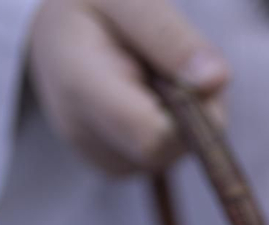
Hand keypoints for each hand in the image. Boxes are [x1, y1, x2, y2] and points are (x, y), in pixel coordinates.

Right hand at [28, 0, 228, 174]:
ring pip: (173, 153)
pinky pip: (164, 155)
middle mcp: (84, 132)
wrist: (52, 31)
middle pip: (170, 148)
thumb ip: (167, 34)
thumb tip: (216, 80)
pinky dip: (171, 126)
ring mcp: (98, 155)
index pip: (151, 135)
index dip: (191, 112)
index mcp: (80, 85)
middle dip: (193, 109)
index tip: (195, 72)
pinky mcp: (115, 165)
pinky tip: (147, 93)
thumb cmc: (90, 5)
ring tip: (153, 71)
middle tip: (173, 60)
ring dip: (184, 115)